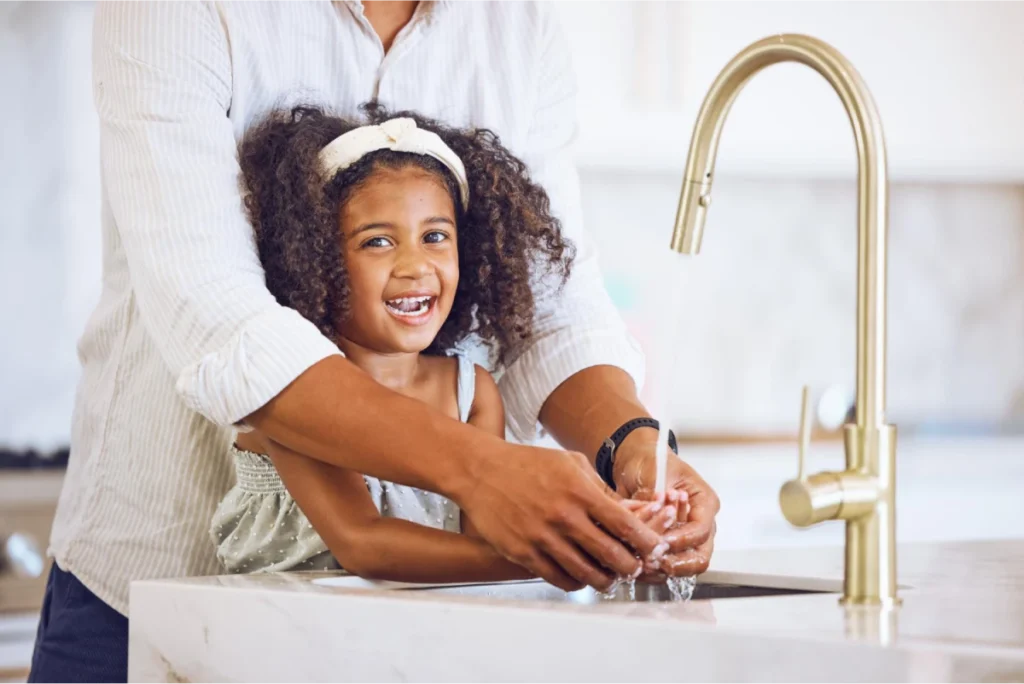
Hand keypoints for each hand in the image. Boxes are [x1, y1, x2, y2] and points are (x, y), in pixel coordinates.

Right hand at [457, 443, 664, 591]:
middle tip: (636, 568)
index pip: (626, 525)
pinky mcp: (523, 553)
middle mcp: (564, 516)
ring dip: (606, 579)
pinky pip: (559, 578)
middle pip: (612, 555)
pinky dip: (576, 582)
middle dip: (632, 567)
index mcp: (580, 491)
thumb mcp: (572, 463)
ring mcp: (542, 537)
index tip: (656, 550)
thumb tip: (633, 511)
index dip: (648, 543)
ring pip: (587, 574)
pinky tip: (581, 575)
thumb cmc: (529, 464)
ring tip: (610, 576)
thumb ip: (602, 490)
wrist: (481, 471)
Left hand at [613, 430, 719, 576]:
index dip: (681, 540)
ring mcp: (687, 537)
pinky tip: (635, 558)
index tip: (661, 541)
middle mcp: (700, 523)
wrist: (638, 462)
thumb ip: (651, 497)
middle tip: (652, 560)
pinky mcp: (671, 546)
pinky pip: (666, 565)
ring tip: (640, 560)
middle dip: (675, 563)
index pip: (701, 532)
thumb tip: (645, 520)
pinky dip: (651, 565)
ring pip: (683, 567)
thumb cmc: (651, 462)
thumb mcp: (653, 472)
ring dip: (660, 566)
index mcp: (704, 502)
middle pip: (699, 558)